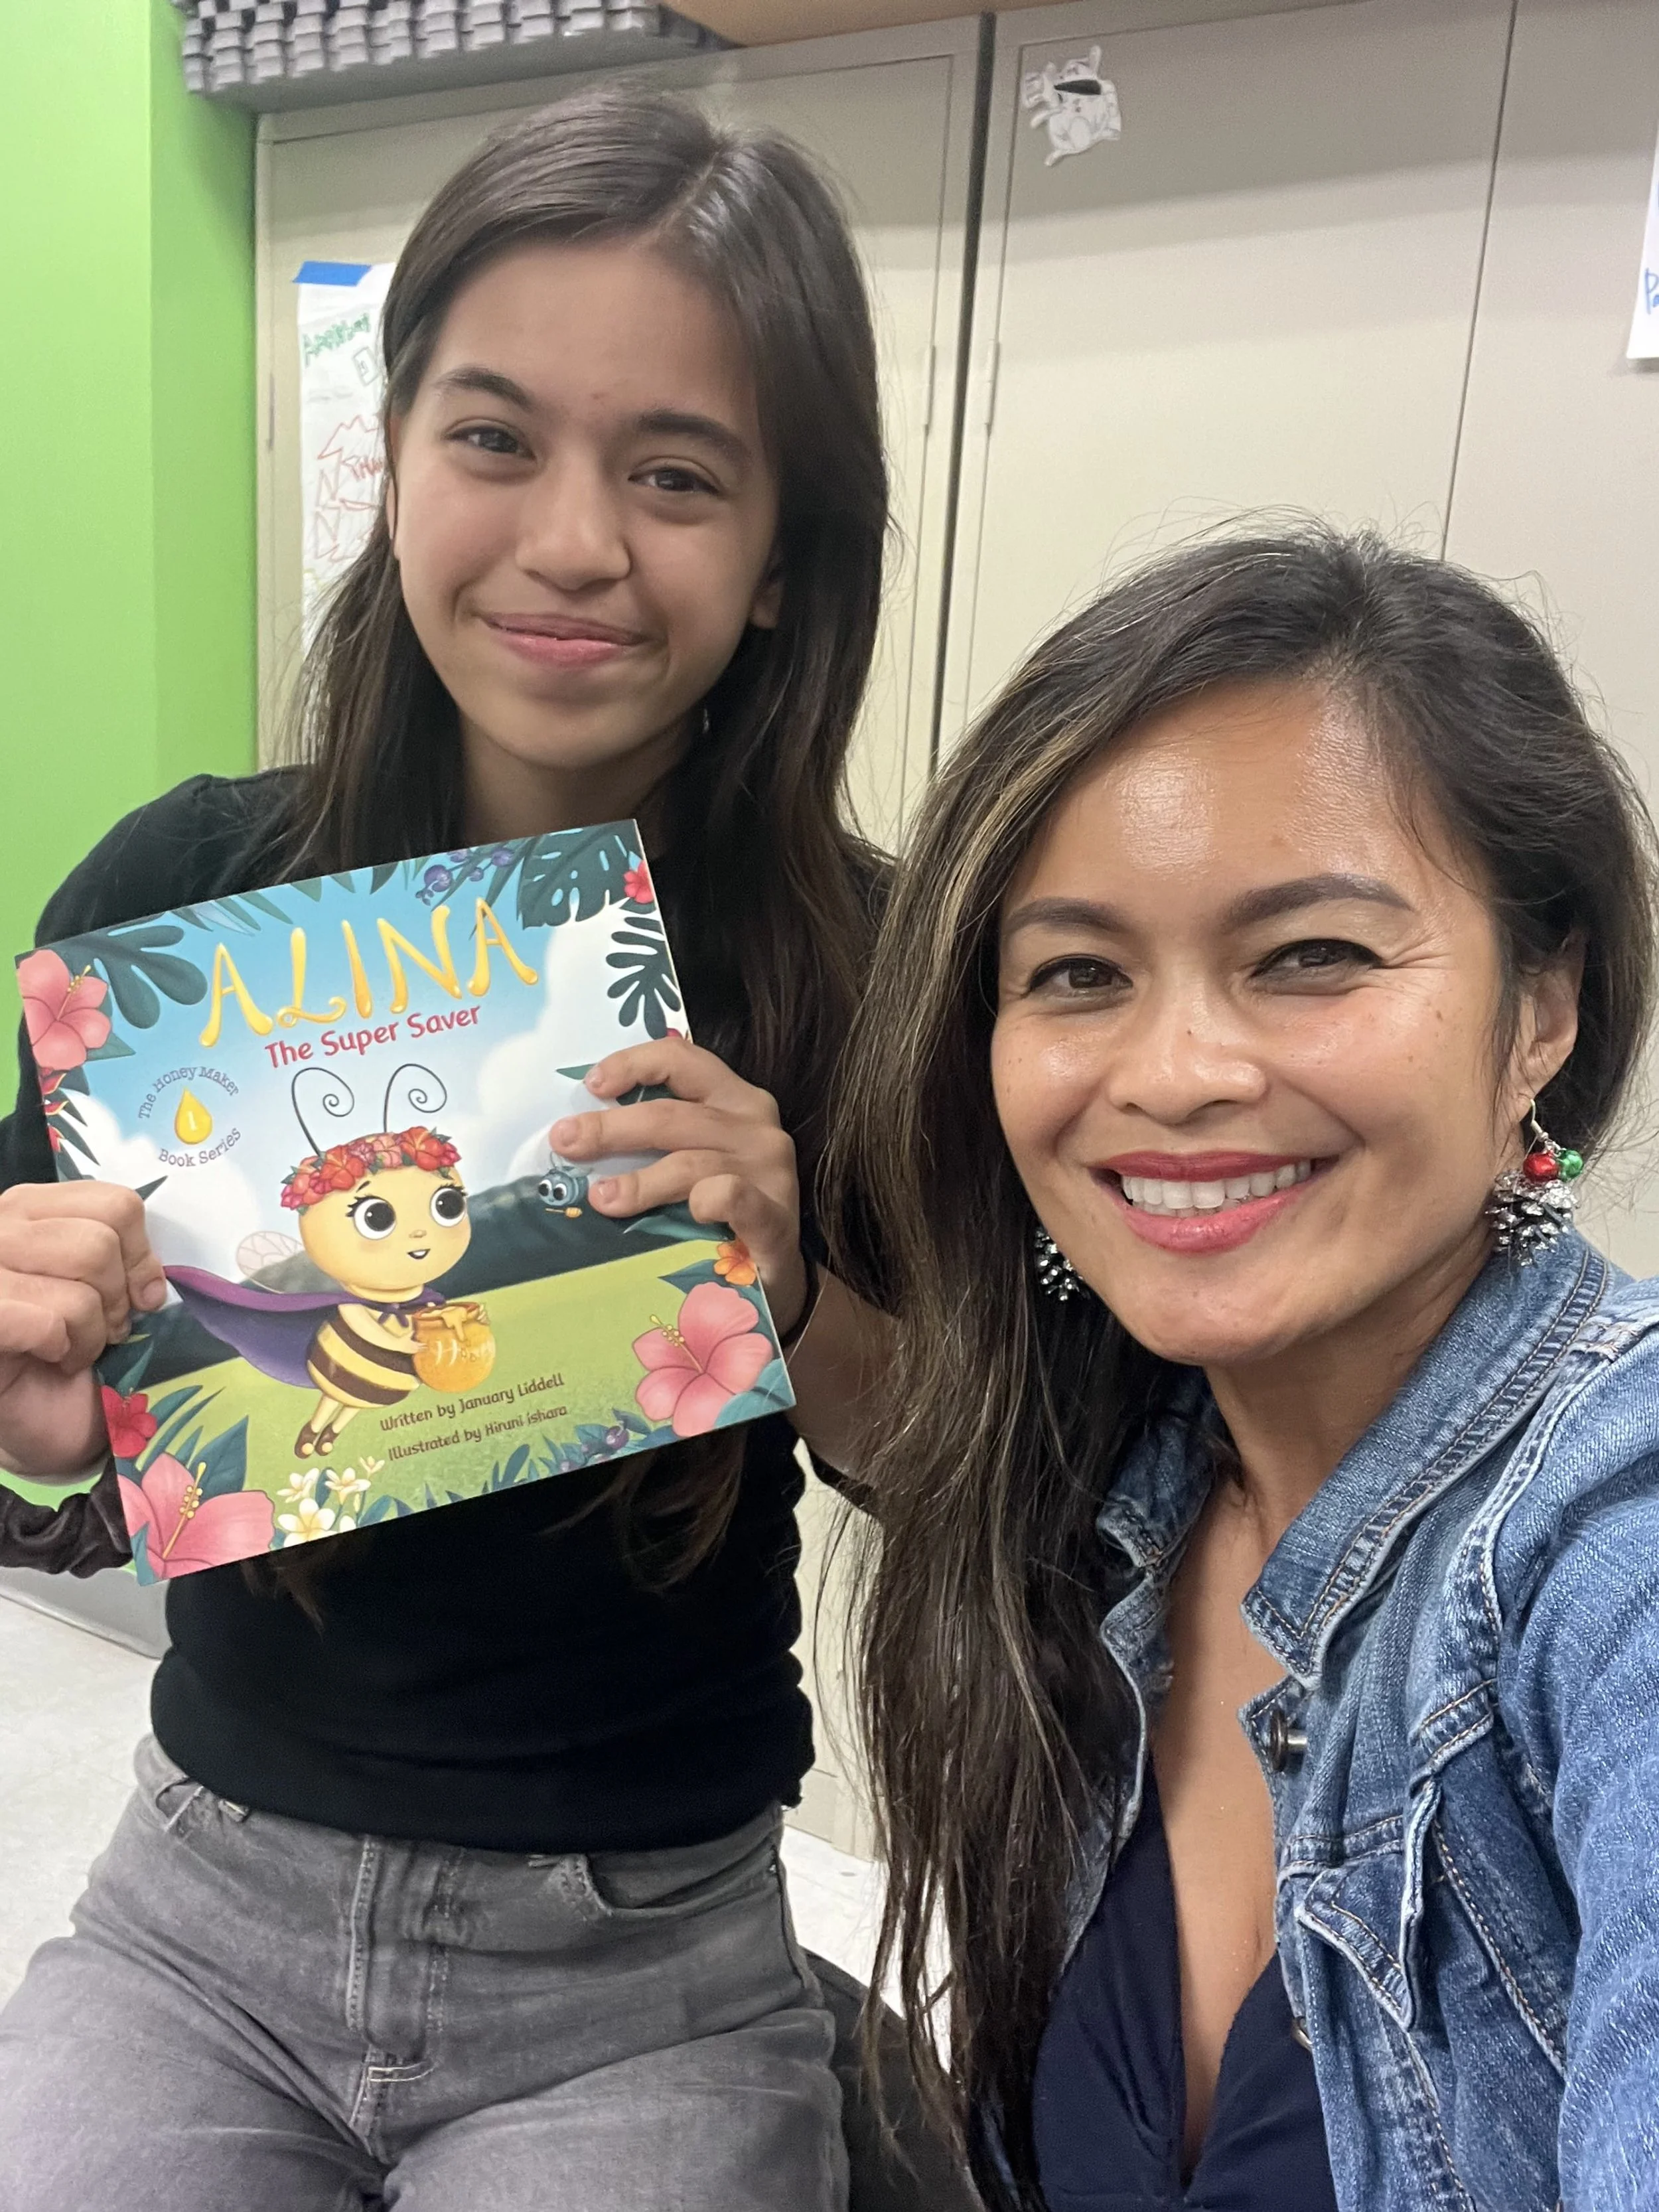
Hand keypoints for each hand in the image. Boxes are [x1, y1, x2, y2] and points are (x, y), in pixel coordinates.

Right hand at [0, 1182, 167, 1476]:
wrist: (41, 1413)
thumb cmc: (73, 1343)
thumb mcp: (106, 1285)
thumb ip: (125, 1256)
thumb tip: (151, 1280)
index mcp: (31, 1208)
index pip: (115, 1203)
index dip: (141, 1254)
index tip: (138, 1292)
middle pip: (100, 1244)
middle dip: (116, 1297)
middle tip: (105, 1327)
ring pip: (79, 1287)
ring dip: (92, 1330)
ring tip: (76, 1345)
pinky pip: (47, 1324)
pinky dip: (64, 1349)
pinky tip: (51, 1358)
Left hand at [549, 1037, 808, 1334]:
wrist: (777, 1272)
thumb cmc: (726, 1208)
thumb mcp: (697, 1156)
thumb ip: (658, 1138)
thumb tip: (578, 1133)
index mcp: (734, 1099)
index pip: (682, 1061)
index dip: (633, 1065)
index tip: (592, 1086)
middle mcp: (755, 1125)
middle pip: (671, 1116)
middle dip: (612, 1129)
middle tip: (566, 1143)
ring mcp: (769, 1171)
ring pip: (691, 1163)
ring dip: (639, 1181)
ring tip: (602, 1199)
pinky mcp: (776, 1218)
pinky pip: (735, 1197)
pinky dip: (709, 1200)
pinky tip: (693, 1212)